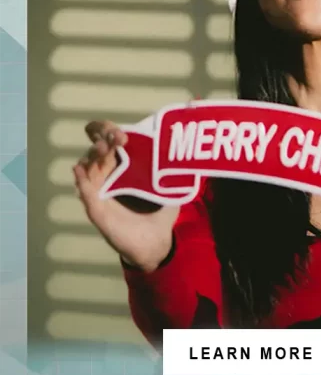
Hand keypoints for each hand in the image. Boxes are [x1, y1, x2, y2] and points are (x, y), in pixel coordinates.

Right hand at [73, 121, 179, 272]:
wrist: (157, 243)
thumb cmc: (160, 212)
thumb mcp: (168, 185)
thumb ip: (173, 167)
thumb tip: (186, 145)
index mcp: (122, 166)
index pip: (108, 141)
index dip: (108, 131)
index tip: (122, 131)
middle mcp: (108, 176)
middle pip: (97, 150)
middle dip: (103, 139)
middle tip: (117, 137)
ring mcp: (100, 192)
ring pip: (90, 168)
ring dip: (95, 155)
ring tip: (105, 148)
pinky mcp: (97, 210)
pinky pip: (86, 194)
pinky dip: (82, 181)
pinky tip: (80, 169)